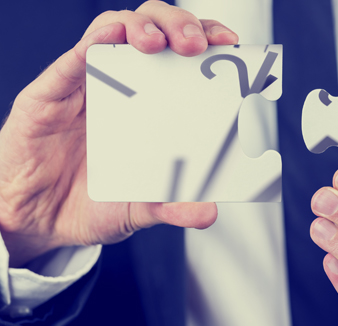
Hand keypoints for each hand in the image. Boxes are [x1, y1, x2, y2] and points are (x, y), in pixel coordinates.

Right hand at [0, 1, 237, 266]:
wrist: (36, 219)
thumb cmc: (92, 202)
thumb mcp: (140, 208)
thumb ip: (172, 205)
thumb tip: (207, 212)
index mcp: (153, 106)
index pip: (185, 57)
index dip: (209, 42)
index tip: (232, 46)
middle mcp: (125, 85)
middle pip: (158, 31)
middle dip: (182, 26)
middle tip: (198, 45)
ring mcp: (90, 84)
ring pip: (118, 29)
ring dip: (144, 26)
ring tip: (159, 42)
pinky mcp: (53, 91)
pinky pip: (74, 57)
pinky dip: (95, 41)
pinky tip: (113, 35)